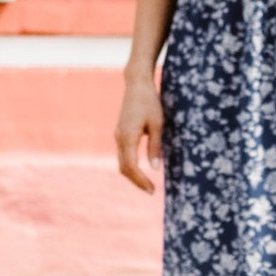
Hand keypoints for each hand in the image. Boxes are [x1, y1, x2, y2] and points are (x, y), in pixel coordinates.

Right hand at [115, 74, 163, 191]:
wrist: (137, 84)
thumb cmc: (149, 102)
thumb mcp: (157, 124)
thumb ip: (154, 146)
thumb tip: (154, 168)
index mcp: (128, 137)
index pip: (132, 167)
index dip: (141, 181)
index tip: (152, 190)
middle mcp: (119, 138)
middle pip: (124, 168)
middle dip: (136, 182)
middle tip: (151, 191)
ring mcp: (118, 136)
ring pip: (122, 162)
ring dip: (133, 175)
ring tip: (147, 183)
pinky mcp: (120, 133)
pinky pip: (123, 155)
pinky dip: (131, 166)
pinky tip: (141, 169)